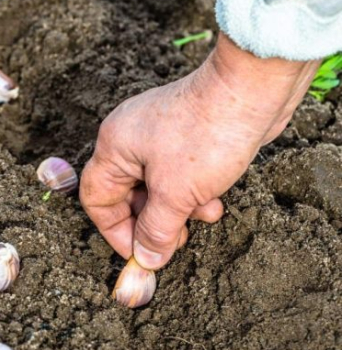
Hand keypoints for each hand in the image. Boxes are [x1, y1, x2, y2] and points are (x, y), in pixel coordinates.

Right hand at [79, 33, 319, 269]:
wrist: (251, 90)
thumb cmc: (207, 135)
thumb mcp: (177, 194)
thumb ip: (156, 231)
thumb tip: (145, 259)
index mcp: (113, 146)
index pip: (97, 198)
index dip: (114, 231)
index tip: (139, 252)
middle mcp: (128, 138)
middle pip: (127, 194)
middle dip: (153, 221)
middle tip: (174, 240)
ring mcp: (157, 133)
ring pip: (156, 186)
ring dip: (178, 208)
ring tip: (205, 214)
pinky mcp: (183, 133)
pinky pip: (177, 173)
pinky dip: (192, 191)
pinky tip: (214, 199)